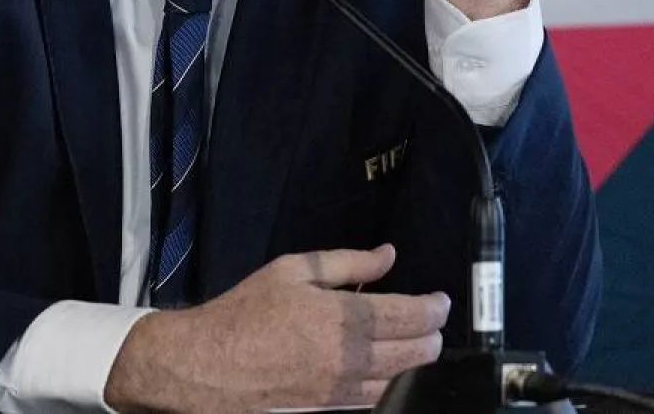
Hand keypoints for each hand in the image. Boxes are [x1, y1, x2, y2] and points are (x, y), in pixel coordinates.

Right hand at [103, 244, 448, 413]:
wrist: (211, 363)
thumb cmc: (248, 310)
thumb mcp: (293, 270)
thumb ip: (346, 263)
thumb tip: (388, 255)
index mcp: (344, 318)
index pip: (409, 315)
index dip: (433, 308)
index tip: (441, 301)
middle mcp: (353, 358)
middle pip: (415, 351)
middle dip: (432, 335)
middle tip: (433, 322)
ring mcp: (345, 390)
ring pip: (402, 380)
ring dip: (417, 362)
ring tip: (418, 345)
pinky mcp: (333, 410)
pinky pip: (378, 400)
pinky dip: (393, 384)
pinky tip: (390, 372)